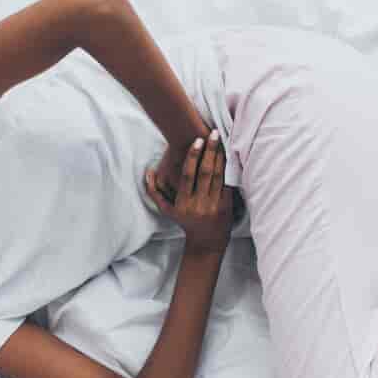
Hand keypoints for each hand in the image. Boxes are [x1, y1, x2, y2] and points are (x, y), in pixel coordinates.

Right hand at [145, 130, 233, 254]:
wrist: (206, 242)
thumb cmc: (185, 222)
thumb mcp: (167, 210)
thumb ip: (155, 191)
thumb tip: (148, 172)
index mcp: (183, 203)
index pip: (188, 175)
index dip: (193, 157)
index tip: (197, 141)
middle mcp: (198, 204)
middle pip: (204, 173)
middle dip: (209, 152)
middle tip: (212, 134)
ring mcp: (213, 206)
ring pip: (217, 177)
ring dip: (220, 158)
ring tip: (221, 142)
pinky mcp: (226, 207)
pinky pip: (227, 185)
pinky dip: (229, 171)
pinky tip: (230, 157)